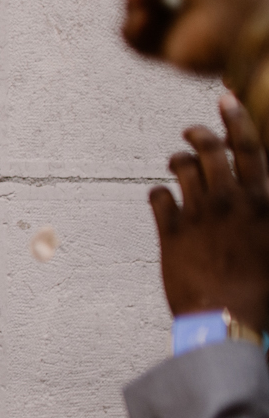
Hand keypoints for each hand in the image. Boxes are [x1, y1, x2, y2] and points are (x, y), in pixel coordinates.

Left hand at [149, 92, 268, 330]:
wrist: (228, 318)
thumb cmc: (263, 288)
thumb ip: (264, 210)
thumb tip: (259, 196)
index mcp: (261, 200)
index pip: (248, 147)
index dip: (235, 119)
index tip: (225, 99)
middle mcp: (228, 200)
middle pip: (210, 151)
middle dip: (198, 134)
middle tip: (191, 132)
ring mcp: (197, 215)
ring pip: (181, 170)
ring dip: (178, 162)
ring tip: (177, 163)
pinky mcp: (170, 233)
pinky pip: (158, 197)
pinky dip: (158, 192)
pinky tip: (160, 196)